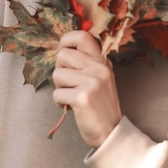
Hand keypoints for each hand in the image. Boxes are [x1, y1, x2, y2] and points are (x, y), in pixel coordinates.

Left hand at [52, 31, 121, 147]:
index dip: (66, 41)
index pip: (82, 36)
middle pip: (63, 55)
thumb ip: (86, 62)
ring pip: (57, 74)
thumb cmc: (100, 104)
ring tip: (72, 96)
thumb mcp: (100, 77)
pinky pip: (57, 93)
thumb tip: (62, 48)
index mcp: (102, 60)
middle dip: (60, 70)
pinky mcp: (83, 97)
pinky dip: (60, 102)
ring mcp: (92, 82)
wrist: (111, 131)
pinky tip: (72, 106)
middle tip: (69, 83)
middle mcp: (99, 68)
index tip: (62, 52)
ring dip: (60, 88)